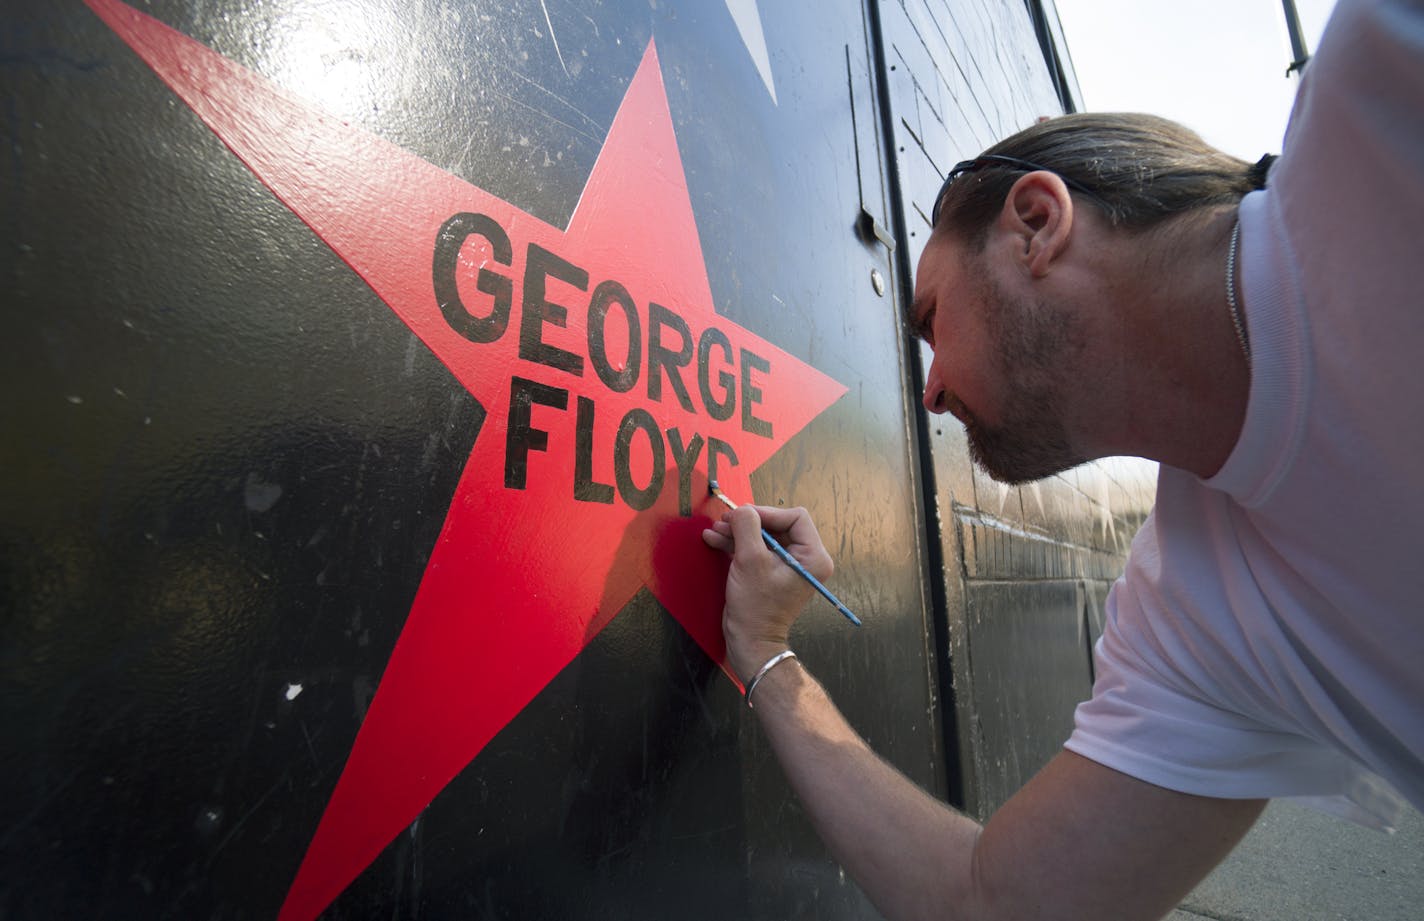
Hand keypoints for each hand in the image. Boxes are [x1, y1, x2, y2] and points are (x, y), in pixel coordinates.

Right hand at [702, 504, 833, 683]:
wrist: (750, 641)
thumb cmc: (756, 607)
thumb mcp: (750, 561)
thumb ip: (746, 527)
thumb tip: (741, 509)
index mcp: (813, 557)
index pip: (795, 517)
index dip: (767, 513)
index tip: (742, 516)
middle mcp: (806, 559)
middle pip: (777, 524)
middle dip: (748, 522)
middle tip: (724, 521)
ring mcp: (788, 566)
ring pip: (763, 536)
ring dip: (738, 532)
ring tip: (715, 531)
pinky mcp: (772, 572)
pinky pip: (757, 549)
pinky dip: (737, 544)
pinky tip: (716, 539)